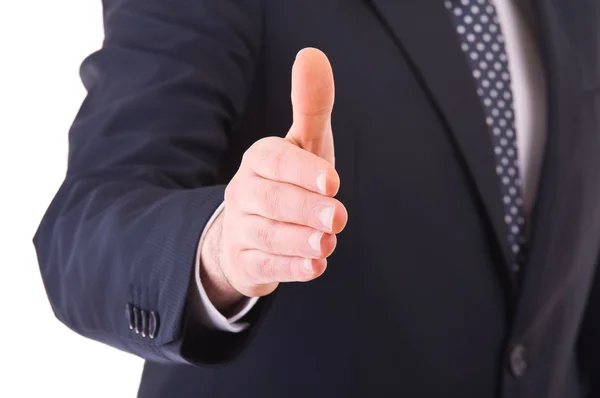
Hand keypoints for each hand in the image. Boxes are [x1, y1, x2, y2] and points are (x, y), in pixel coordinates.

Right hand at [200, 48, 347, 311]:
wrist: (252, 228)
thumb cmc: (288, 181)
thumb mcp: (303, 145)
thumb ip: (310, 105)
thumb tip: (312, 54)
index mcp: (260, 160)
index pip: (273, 160)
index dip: (300, 170)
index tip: (331, 181)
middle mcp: (245, 192)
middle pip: (271, 200)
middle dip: (306, 208)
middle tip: (338, 217)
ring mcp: (242, 228)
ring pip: (267, 235)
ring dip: (298, 241)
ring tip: (326, 244)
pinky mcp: (246, 260)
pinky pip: (265, 265)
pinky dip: (290, 268)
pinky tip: (314, 268)